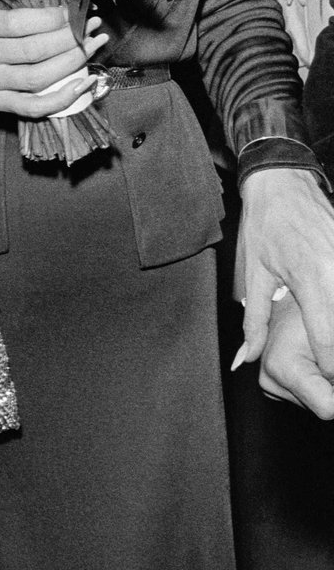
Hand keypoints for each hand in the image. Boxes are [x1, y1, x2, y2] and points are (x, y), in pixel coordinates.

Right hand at [0, 4, 107, 114]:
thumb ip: (13, 13)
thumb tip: (60, 8)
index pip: (19, 23)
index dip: (50, 18)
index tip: (71, 13)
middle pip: (33, 50)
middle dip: (68, 39)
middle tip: (89, 29)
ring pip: (38, 78)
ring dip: (72, 63)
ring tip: (92, 48)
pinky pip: (34, 107)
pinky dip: (62, 98)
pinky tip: (83, 84)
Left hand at [235, 167, 333, 415]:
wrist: (284, 179)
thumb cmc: (265, 224)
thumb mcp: (254, 273)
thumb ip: (255, 323)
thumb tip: (243, 360)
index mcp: (310, 280)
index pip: (329, 343)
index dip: (330, 373)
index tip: (327, 390)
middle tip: (327, 374)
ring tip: (325, 342)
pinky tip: (328, 311)